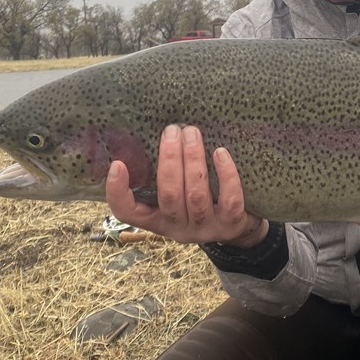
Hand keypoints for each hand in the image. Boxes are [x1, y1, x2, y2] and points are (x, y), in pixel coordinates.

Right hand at [105, 124, 267, 247]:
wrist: (241, 226)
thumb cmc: (203, 200)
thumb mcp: (179, 193)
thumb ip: (166, 173)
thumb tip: (158, 133)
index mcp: (158, 219)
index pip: (128, 213)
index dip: (118, 193)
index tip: (118, 164)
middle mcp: (178, 227)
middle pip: (169, 196)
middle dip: (169, 160)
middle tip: (172, 131)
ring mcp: (205, 228)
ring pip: (196, 195)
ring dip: (193, 160)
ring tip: (192, 133)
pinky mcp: (231, 224)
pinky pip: (229, 199)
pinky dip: (225, 174)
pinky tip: (220, 152)